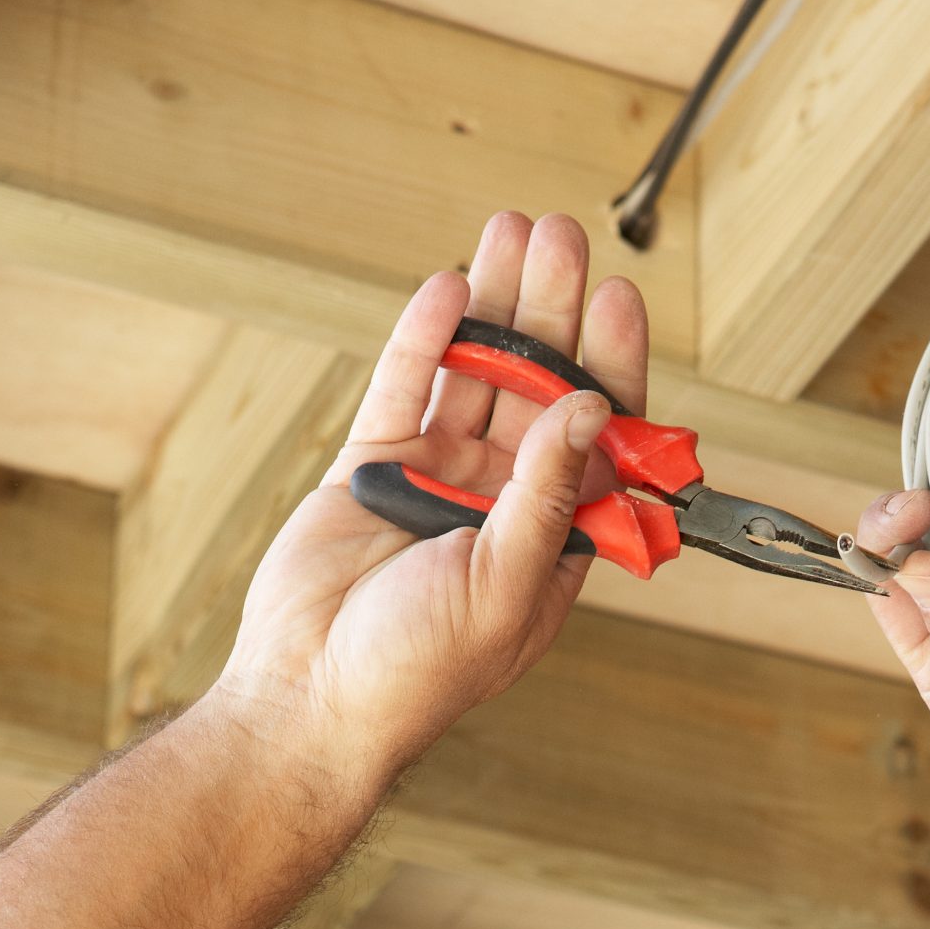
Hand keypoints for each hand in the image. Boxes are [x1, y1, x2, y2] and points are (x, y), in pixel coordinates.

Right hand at [216, 211, 646, 811]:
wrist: (312, 698)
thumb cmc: (414, 674)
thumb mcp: (503, 586)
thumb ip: (547, 496)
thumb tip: (589, 409)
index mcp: (551, 544)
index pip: (595, 439)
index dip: (609, 367)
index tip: (617, 299)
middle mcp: (502, 505)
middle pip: (541, 390)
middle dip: (555, 311)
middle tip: (564, 237)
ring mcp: (438, 481)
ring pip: (477, 376)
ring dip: (499, 306)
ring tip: (512, 229)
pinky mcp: (375, 468)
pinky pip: (408, 387)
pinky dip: (428, 337)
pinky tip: (451, 287)